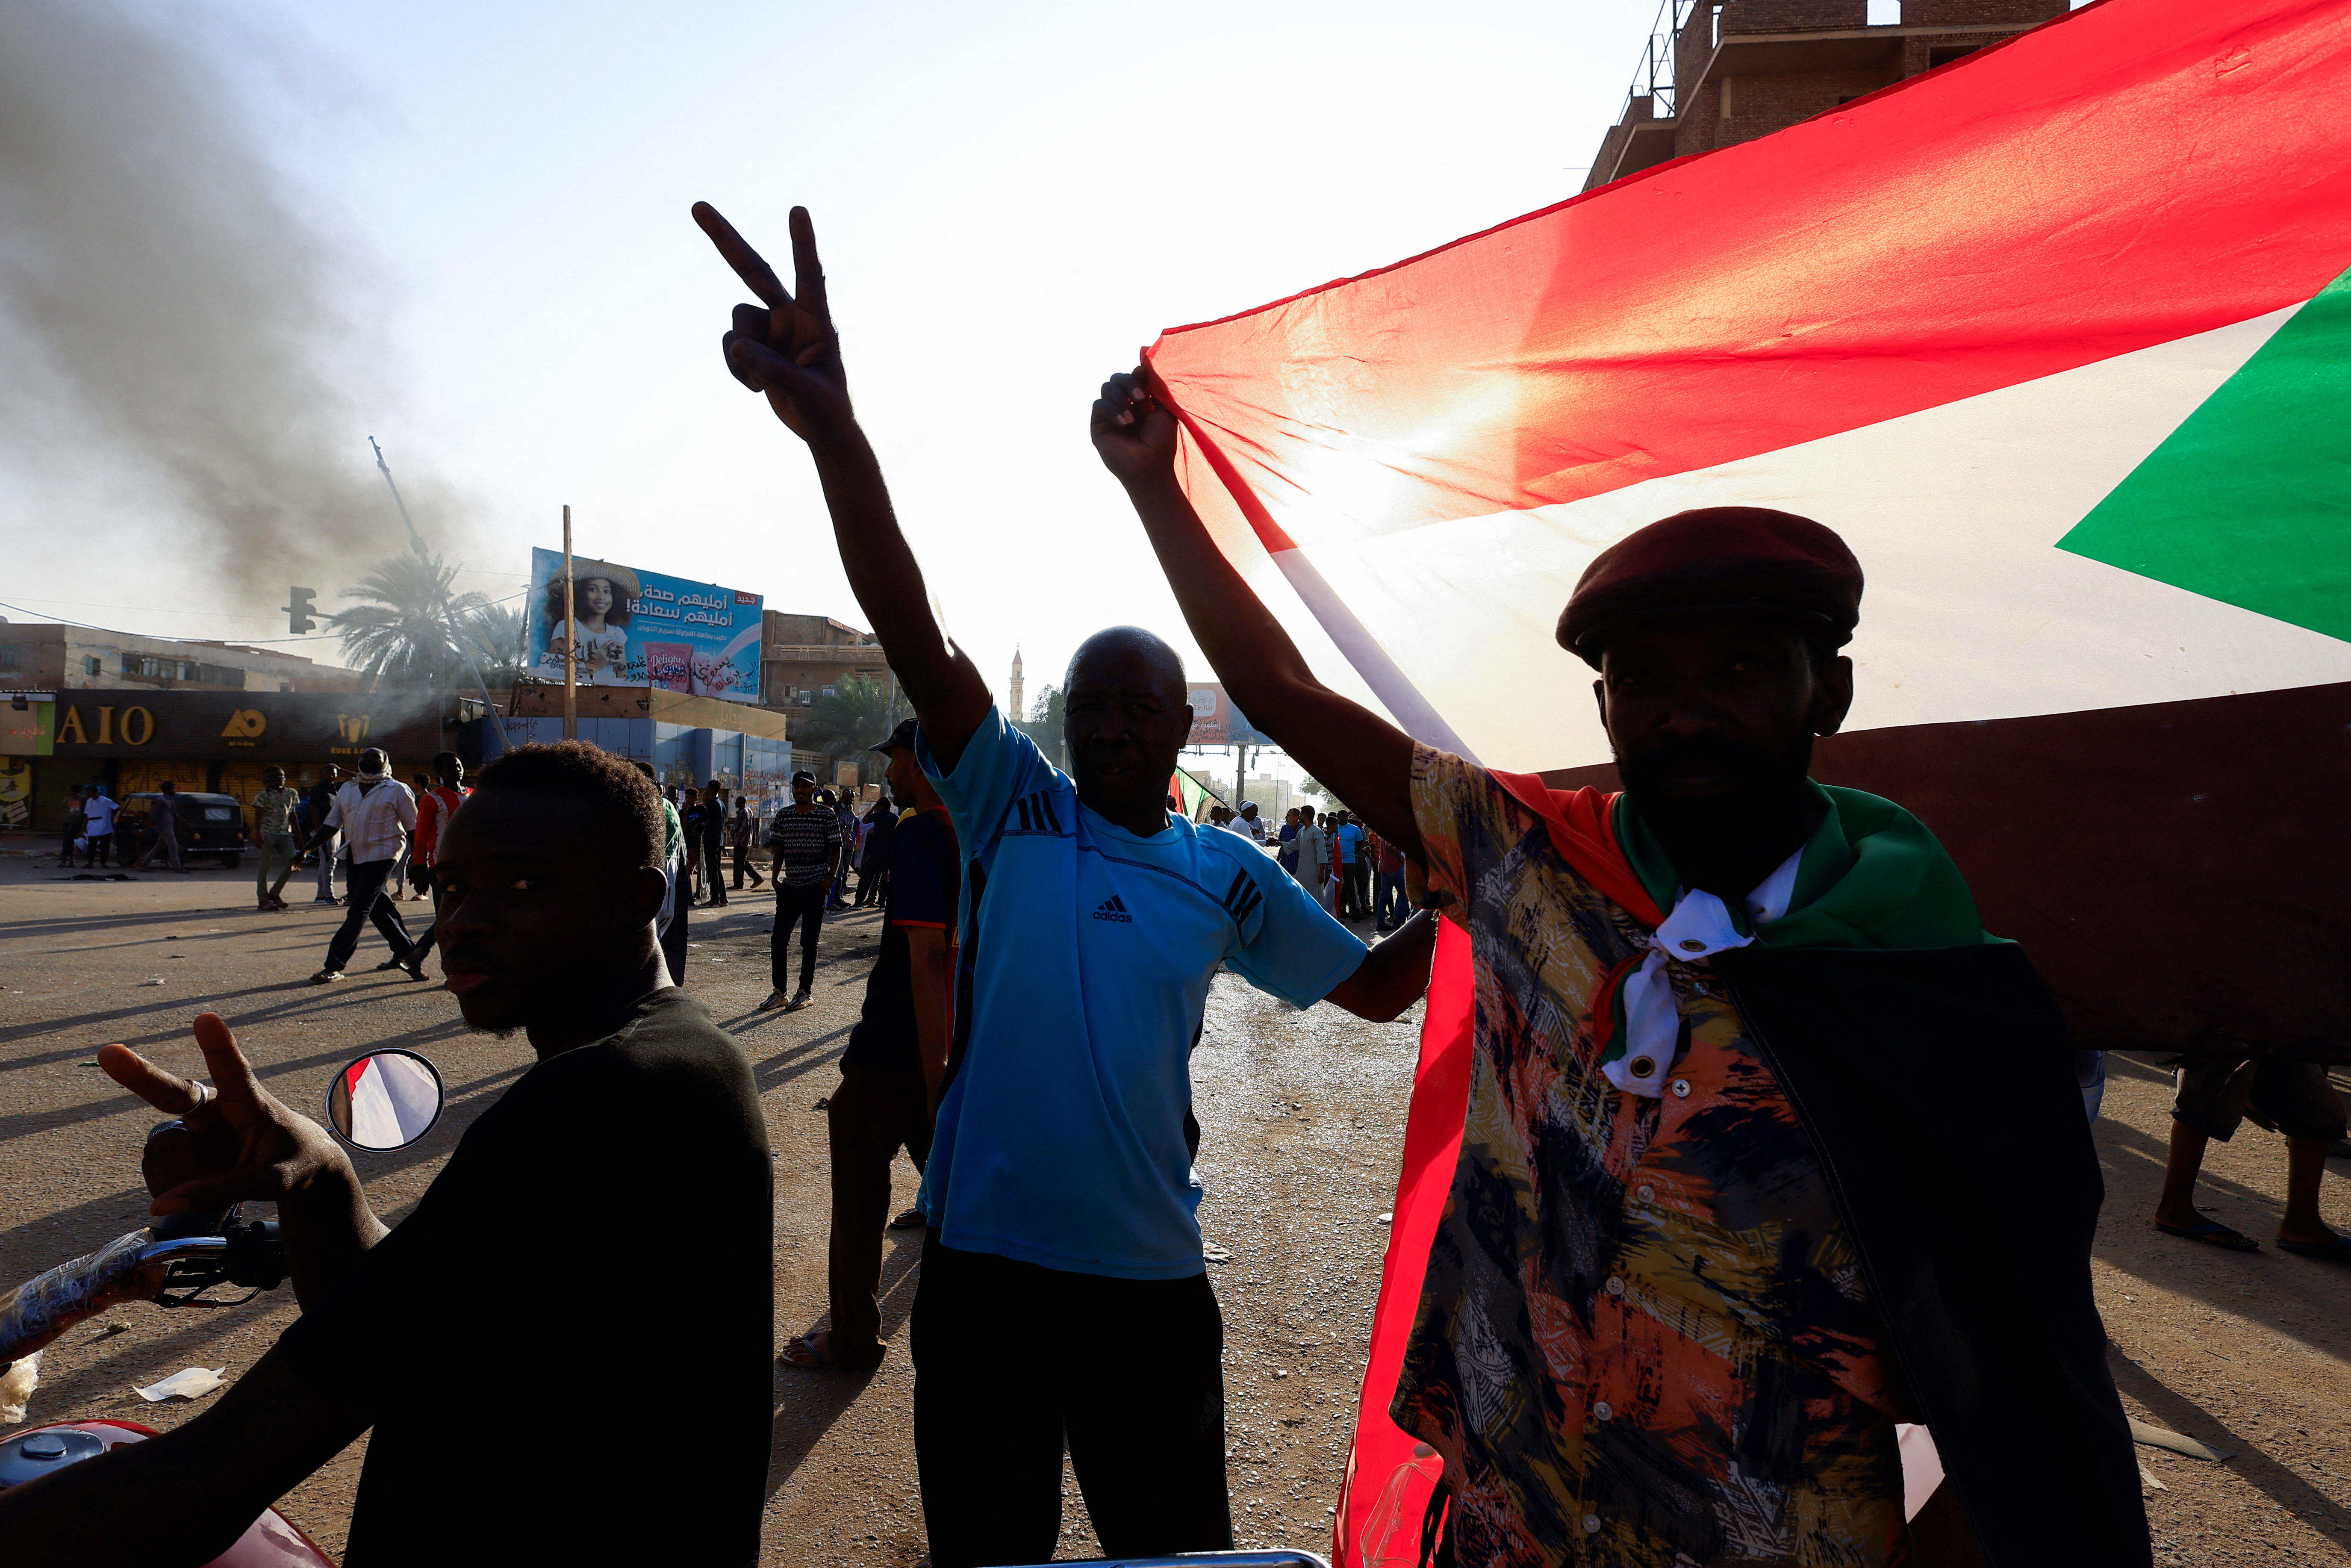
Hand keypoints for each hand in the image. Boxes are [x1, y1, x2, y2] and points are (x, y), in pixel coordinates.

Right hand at [99, 1014, 353, 1217]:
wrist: (296, 1169)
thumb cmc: (292, 1164)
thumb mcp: (273, 1182)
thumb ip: (224, 1191)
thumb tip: (161, 1207)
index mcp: (251, 1104)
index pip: (235, 1073)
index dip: (219, 1048)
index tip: (206, 1017)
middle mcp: (215, 1108)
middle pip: (173, 1092)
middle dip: (140, 1075)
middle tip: (108, 1053)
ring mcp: (192, 1128)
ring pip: (164, 1153)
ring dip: (180, 1179)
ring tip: (213, 1186)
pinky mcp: (178, 1149)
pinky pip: (159, 1173)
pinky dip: (174, 1191)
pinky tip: (197, 1189)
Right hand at [693, 202, 852, 441]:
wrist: (821, 428)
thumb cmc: (828, 409)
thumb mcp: (808, 394)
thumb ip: (775, 370)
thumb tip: (737, 347)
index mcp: (817, 319)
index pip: (810, 276)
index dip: (802, 244)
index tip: (798, 211)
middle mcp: (791, 314)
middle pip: (754, 271)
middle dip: (726, 240)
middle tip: (696, 206)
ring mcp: (771, 327)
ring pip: (737, 321)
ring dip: (742, 354)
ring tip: (764, 381)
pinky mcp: (755, 343)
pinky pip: (729, 345)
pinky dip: (736, 367)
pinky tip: (757, 386)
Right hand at [1090, 366, 1180, 486]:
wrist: (1153, 466)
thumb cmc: (1162, 441)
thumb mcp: (1163, 406)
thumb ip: (1154, 381)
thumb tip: (1144, 351)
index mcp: (1139, 400)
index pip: (1133, 376)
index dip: (1138, 373)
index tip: (1144, 374)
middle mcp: (1123, 405)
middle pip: (1118, 378)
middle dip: (1129, 383)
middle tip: (1142, 398)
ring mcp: (1110, 415)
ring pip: (1107, 387)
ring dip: (1121, 396)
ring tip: (1134, 417)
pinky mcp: (1098, 426)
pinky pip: (1099, 405)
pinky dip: (1112, 409)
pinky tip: (1125, 423)